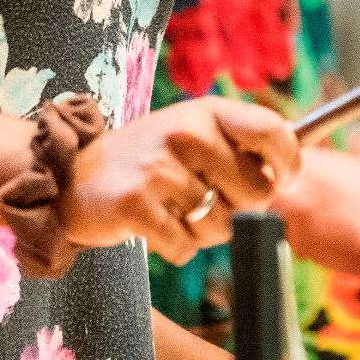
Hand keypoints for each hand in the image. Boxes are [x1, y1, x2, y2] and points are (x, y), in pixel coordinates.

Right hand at [62, 98, 299, 265]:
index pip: (273, 131)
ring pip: (221, 226)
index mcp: (206, 111)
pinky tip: (153, 226)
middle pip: (256, 192)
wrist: (71, 177)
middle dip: (238, 210)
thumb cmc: (146, 162)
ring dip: (201, 232)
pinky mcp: (137, 203)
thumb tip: (288, 171)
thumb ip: (237, 147)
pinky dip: (174, 247)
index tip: (284, 180)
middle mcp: (186, 132)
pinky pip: (185, 246)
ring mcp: (160, 167)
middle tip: (203, 201)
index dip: (288, 163)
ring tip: (171, 210)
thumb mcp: (192, 135)